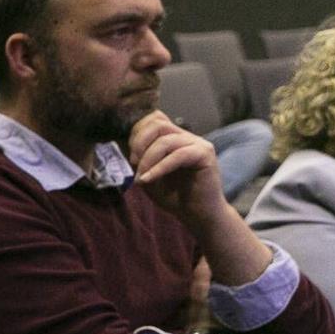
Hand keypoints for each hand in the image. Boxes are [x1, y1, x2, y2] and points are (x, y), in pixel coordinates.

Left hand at [127, 111, 227, 231]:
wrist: (196, 213)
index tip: (131, 158)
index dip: (137, 134)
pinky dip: (159, 168)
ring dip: (147, 160)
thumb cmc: (173, 195)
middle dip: (139, 143)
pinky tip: (148, 179)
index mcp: (172, 137)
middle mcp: (185, 136)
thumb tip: (129, 149)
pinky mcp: (205, 154)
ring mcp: (197, 143)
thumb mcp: (148, 176)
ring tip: (141, 178)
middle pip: (158, 124)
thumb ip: (140, 160)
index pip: (153, 120)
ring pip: (166, 141)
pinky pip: (178, 155)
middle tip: (134, 164)